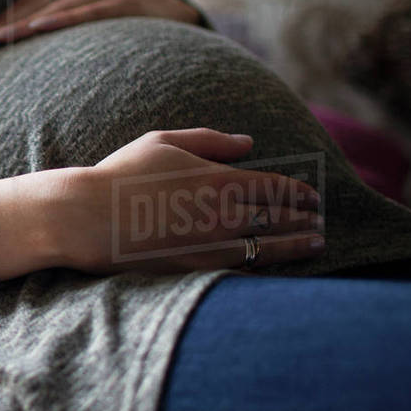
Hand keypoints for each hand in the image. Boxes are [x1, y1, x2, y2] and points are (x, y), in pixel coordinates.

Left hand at [0, 0, 200, 47]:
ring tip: (2, 40)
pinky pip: (86, 11)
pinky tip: (38, 27)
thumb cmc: (123, 18)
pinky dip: (61, 19)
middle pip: (38, 3)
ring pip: (56, 7)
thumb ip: (60, 18)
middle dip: (8, 23)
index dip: (6, 18)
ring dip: (25, 24)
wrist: (175, 14)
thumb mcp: (88, 10)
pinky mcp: (121, 1)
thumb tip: (21, 41)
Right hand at [0, 129, 324, 280]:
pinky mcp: (198, 269)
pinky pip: (244, 270)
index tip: (314, 197)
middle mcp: (225, 214)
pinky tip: (277, 266)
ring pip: (270, 246)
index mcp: (220, 179)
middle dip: (306, 218)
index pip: (277, 187)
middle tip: (321, 221)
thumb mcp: (163, 141)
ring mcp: (214, 245)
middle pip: (281, 217)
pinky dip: (267, 267)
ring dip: (298, 245)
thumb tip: (249, 142)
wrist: (89, 218)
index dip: (300, 192)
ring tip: (316, 244)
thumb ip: (210, 140)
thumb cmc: (122, 174)